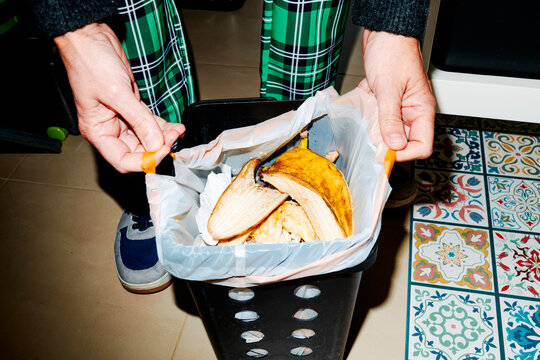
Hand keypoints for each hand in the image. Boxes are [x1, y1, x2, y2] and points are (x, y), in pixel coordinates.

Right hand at [54, 23, 184, 172]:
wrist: (91, 38)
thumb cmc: (90, 62)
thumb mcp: (117, 93)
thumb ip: (139, 120)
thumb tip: (155, 143)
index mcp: (98, 131)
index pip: (123, 160)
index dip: (144, 160)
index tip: (162, 149)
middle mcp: (109, 128)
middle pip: (138, 150)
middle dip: (157, 146)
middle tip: (173, 137)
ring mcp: (122, 117)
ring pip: (146, 136)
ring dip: (163, 136)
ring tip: (178, 130)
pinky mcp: (132, 106)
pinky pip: (149, 122)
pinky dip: (162, 125)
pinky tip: (174, 125)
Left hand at [360, 30, 435, 161]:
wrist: (383, 33)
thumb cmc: (393, 52)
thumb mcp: (389, 88)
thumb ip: (390, 119)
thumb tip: (394, 145)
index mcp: (421, 109)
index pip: (421, 145)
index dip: (404, 154)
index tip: (385, 154)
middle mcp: (411, 112)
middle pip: (402, 142)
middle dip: (384, 143)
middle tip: (369, 140)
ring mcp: (398, 108)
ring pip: (386, 131)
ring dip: (374, 130)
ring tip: (365, 120)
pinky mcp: (385, 103)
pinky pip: (376, 119)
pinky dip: (367, 117)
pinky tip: (362, 109)